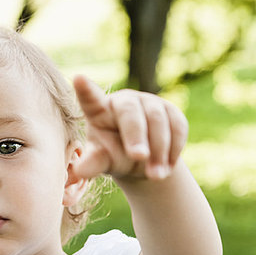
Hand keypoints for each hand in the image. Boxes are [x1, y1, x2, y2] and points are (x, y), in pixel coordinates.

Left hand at [72, 75, 187, 180]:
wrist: (143, 160)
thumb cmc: (114, 156)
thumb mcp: (102, 161)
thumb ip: (93, 163)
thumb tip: (79, 171)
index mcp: (99, 111)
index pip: (90, 99)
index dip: (85, 89)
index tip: (78, 79)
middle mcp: (123, 101)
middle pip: (130, 112)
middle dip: (136, 135)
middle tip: (138, 157)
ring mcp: (148, 102)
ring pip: (157, 119)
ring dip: (158, 150)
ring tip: (155, 175)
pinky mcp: (171, 110)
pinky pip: (177, 126)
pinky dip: (174, 149)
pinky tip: (166, 167)